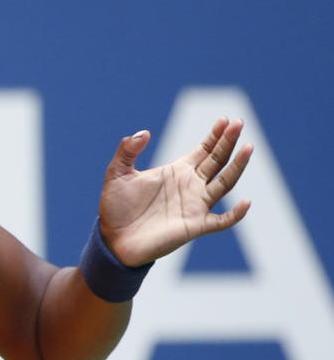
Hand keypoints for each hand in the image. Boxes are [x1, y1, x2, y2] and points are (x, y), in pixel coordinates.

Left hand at [98, 117, 252, 265]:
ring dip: (237, 166)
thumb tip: (144, 132)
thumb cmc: (116, 207)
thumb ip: (127, 151)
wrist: (112, 239)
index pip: (204, 150)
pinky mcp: (195, 226)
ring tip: (248, 147)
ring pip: (225, 183)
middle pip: (218, 160)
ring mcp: (195, 206)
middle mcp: (191, 186)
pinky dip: (236, 213)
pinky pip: (222, 220)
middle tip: (239, 122)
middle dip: (228, 142)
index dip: (216, 135)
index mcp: (177, 172)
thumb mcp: (117, 174)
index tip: (226, 120)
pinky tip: (246, 202)